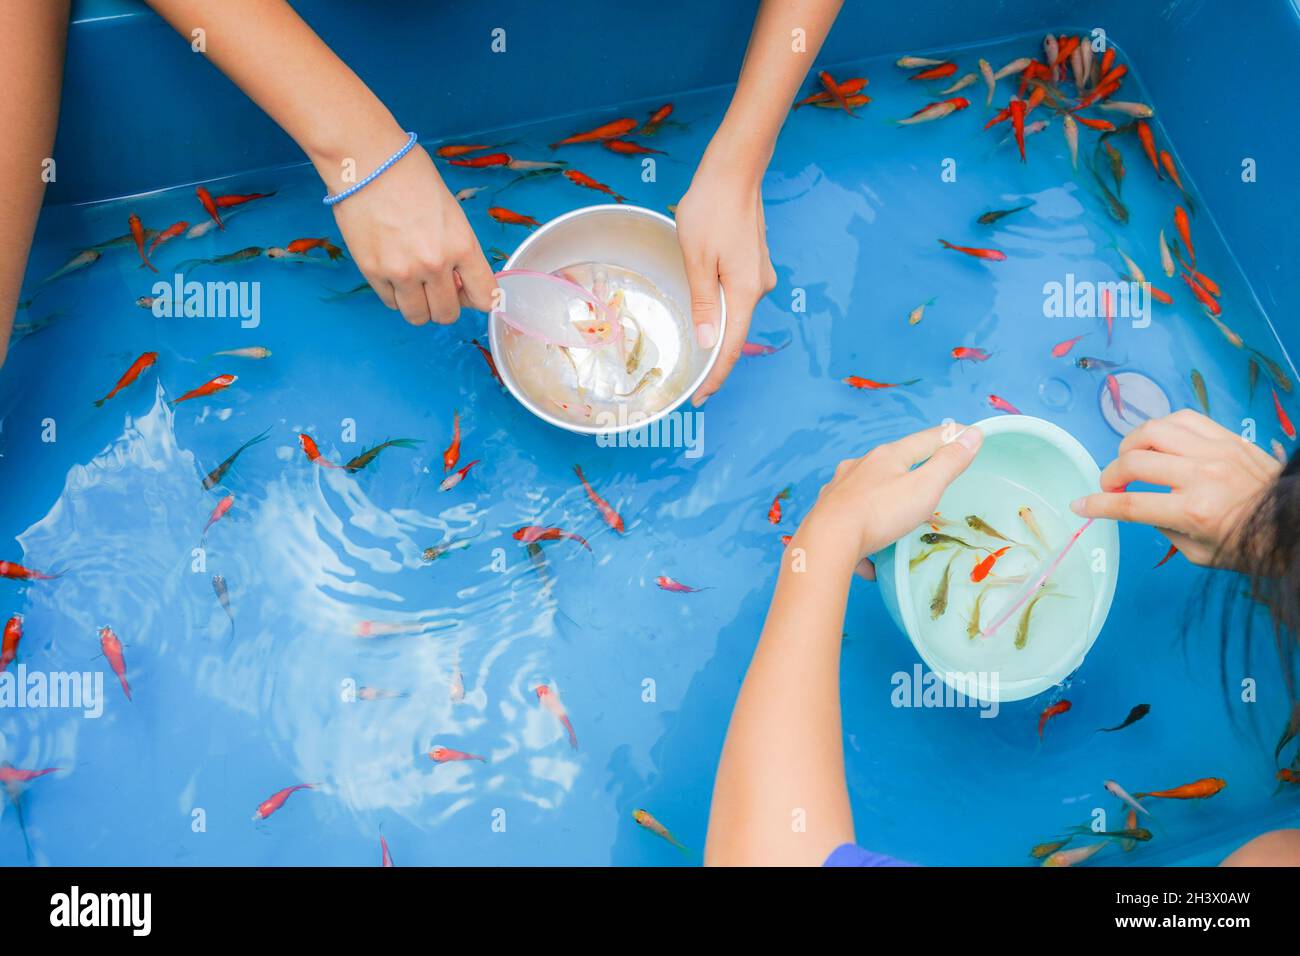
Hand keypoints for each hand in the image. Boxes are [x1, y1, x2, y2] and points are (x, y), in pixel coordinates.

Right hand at [329, 144, 495, 324]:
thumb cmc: (413, 177)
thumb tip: (456, 281)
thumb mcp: (452, 213)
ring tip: (413, 283)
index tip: (469, 292)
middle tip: (437, 287)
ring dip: (419, 305)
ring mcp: (402, 272)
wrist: (368, 162)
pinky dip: (395, 294)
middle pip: (448, 315)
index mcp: (462, 246)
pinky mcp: (373, 272)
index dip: (478, 299)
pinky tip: (393, 271)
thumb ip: (458, 251)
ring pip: (417, 316)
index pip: (484, 298)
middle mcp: (435, 265)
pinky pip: (391, 303)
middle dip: (445, 305)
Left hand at [675, 136, 776, 405]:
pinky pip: (736, 295)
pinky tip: (703, 304)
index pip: (731, 347)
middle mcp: (759, 288)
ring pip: (734, 312)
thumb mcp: (698, 260)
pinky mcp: (754, 264)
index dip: (715, 375)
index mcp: (745, 292)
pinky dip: (720, 305)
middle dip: (713, 356)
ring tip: (690, 343)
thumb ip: (703, 304)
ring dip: (714, 326)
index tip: (700, 397)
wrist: (735, 171)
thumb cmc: (711, 210)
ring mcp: (760, 275)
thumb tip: (708, 343)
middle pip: (734, 333)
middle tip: (689, 378)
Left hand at [800, 424, 983, 576]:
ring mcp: (840, 488)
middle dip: (911, 469)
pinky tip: (868, 553)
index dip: (949, 437)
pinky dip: (862, 531)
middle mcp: (860, 466)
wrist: (827, 541)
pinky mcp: (826, 513)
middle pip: (892, 462)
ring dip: (884, 499)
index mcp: (887, 456)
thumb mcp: (925, 488)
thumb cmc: (880, 513)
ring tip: (896, 517)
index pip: (926, 439)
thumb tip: (971, 435)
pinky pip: (850, 519)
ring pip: (867, 489)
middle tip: (929, 480)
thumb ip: (948, 463)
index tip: (968, 433)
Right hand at [1070, 409, 1282, 566]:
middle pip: (1135, 461)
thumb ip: (1165, 529)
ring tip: (1131, 460)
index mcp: (1194, 511)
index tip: (1080, 506)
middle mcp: (1202, 475)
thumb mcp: (1199, 553)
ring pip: (1153, 430)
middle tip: (1111, 487)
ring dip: (1131, 445)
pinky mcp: (1227, 437)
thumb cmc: (1247, 545)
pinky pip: (1182, 418)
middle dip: (1110, 475)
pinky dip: (1161, 428)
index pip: (1131, 504)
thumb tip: (1143, 508)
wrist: (1292, 523)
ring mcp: (1215, 451)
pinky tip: (1158, 442)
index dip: (1098, 506)